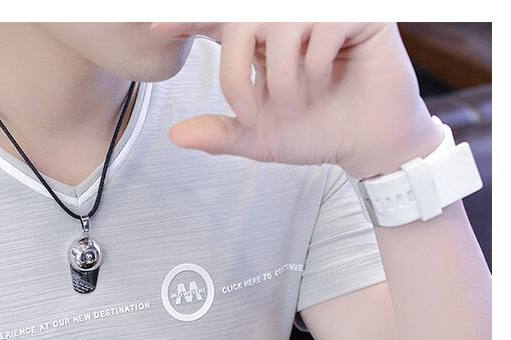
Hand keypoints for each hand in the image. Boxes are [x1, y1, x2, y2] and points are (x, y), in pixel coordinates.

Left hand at [149, 22, 443, 177]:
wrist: (367, 144)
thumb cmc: (316, 131)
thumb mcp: (260, 137)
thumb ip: (221, 133)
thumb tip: (175, 136)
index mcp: (258, 36)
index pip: (216, 17)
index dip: (185, 19)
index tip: (155, 30)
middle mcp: (286, 15)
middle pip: (239, 19)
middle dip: (235, 70)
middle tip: (250, 112)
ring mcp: (321, 10)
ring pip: (279, 24)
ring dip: (281, 77)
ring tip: (298, 103)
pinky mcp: (358, 13)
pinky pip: (321, 27)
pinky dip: (315, 67)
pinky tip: (327, 83)